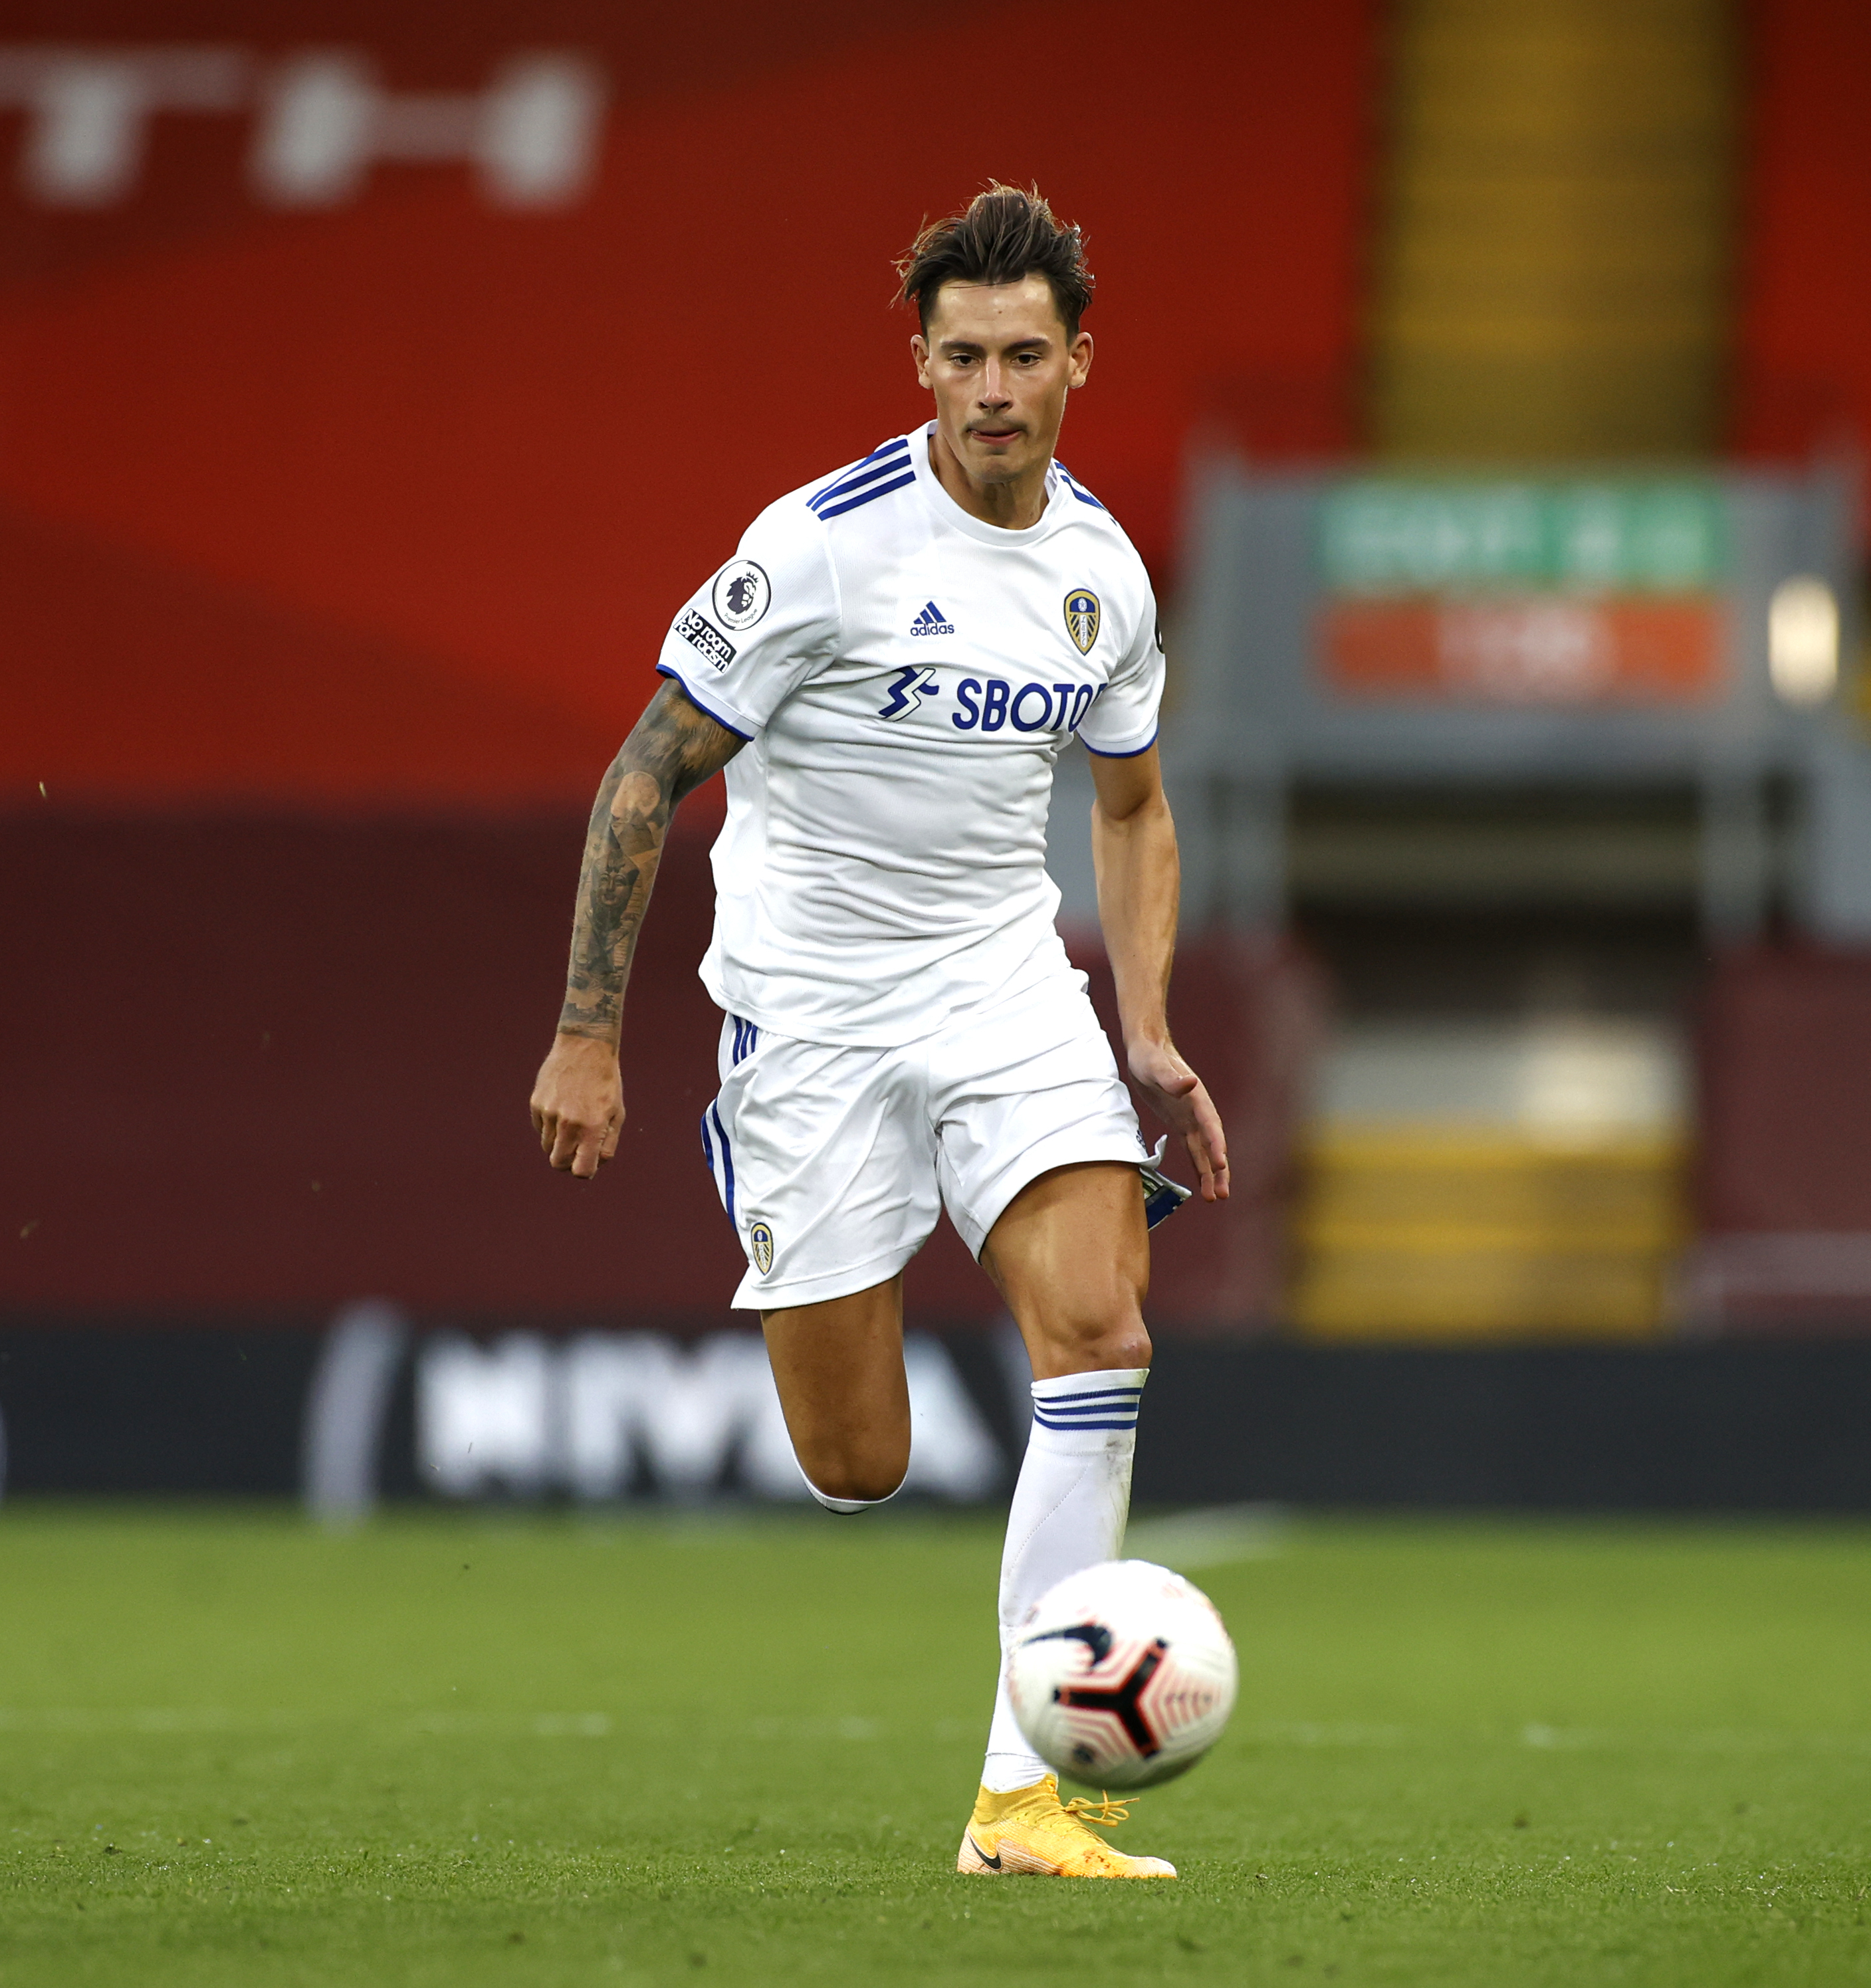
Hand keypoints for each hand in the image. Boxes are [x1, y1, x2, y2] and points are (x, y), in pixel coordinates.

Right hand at [529, 1032, 623, 1178]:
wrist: (585, 1046)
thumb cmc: (606, 1082)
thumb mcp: (617, 1113)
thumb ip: (607, 1144)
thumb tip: (593, 1168)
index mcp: (592, 1127)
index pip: (581, 1170)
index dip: (584, 1172)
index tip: (586, 1164)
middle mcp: (568, 1123)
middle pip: (558, 1163)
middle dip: (567, 1162)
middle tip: (576, 1150)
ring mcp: (549, 1113)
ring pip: (548, 1146)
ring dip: (559, 1142)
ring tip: (572, 1120)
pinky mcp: (536, 1103)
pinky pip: (540, 1128)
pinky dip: (550, 1125)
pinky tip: (562, 1106)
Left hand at [1127, 1039, 1228, 1203]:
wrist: (1147, 1050)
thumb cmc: (1149, 1057)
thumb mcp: (1155, 1067)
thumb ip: (1172, 1078)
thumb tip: (1191, 1083)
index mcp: (1197, 1099)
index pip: (1210, 1126)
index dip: (1217, 1145)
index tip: (1221, 1163)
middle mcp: (1198, 1112)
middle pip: (1212, 1144)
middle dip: (1218, 1169)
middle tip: (1222, 1194)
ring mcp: (1191, 1120)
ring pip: (1204, 1152)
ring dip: (1210, 1173)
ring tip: (1214, 1198)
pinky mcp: (1181, 1125)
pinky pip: (1193, 1150)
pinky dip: (1199, 1166)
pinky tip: (1203, 1184)